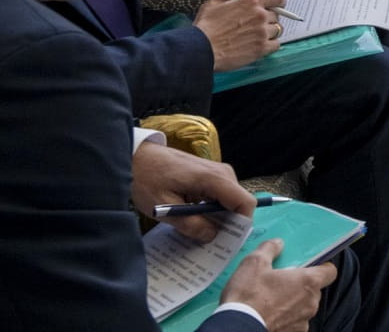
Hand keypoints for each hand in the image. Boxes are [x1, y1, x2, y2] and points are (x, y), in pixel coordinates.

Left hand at [130, 141, 253, 243]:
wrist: (135, 156)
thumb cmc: (147, 179)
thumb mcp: (164, 208)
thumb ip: (190, 224)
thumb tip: (212, 236)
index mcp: (215, 179)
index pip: (245, 203)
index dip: (240, 225)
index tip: (224, 240)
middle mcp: (223, 173)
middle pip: (238, 203)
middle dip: (227, 223)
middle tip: (205, 239)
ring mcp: (217, 172)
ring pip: (229, 200)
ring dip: (217, 217)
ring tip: (195, 229)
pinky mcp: (210, 174)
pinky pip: (220, 195)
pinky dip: (210, 209)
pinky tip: (191, 216)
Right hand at [192, 0, 286, 70]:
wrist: (202, 49)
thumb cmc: (206, 27)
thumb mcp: (213, 4)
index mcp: (251, 2)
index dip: (278, 2)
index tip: (276, 6)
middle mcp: (260, 16)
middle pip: (276, 15)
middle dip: (269, 19)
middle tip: (257, 24)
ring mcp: (262, 32)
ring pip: (277, 30)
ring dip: (269, 32)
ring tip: (256, 36)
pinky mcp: (262, 48)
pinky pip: (276, 44)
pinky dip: (270, 45)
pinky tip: (260, 45)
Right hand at [220, 238, 335, 331]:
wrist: (237, 328)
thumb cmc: (248, 296)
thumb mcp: (254, 263)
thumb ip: (269, 249)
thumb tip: (277, 243)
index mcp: (308, 282)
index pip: (330, 271)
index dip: (321, 267)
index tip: (308, 265)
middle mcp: (311, 303)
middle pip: (314, 290)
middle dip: (300, 285)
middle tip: (280, 282)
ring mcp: (303, 321)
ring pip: (303, 307)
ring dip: (292, 303)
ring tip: (269, 300)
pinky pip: (293, 322)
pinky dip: (284, 319)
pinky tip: (267, 315)